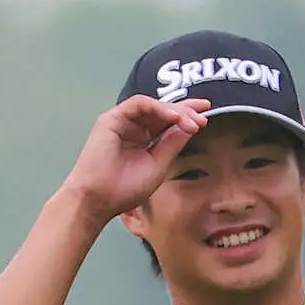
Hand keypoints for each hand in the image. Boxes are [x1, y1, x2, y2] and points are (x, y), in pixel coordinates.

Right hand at [61, 95, 210, 222]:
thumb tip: (191, 126)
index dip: (186, 117)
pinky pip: (138, 104)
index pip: (167, 123)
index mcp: (143, 140)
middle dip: (185, 110)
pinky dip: (157, 108)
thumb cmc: (125, 188)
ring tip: (191, 120)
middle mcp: (133, 128)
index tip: (205, 116)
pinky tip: (174, 116)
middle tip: (203, 114)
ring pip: (152, 106)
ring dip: (174, 110)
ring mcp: (121, 122)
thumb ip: (173, 144)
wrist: (99, 199)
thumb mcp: (159, 164)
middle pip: (162, 111)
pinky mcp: (111, 118)